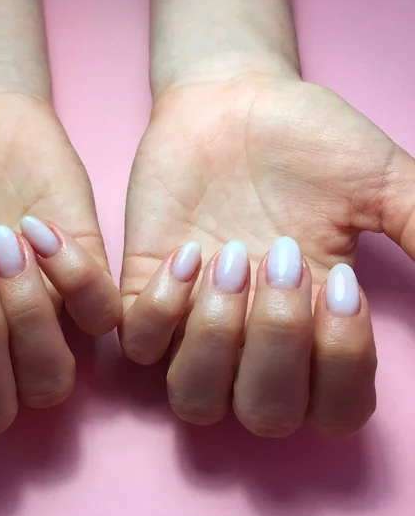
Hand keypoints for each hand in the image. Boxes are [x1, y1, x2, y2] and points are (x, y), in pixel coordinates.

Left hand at [121, 74, 414, 436]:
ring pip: (193, 398)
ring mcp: (193, 319)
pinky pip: (138, 344)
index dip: (341, 364)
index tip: (339, 279)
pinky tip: (187, 251)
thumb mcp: (377, 184)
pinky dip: (161, 308)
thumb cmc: (303, 140)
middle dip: (277, 343)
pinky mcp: (143, 289)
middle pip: (263, 414)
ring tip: (229, 258)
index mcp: (314, 324)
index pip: (333, 410)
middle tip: (281, 258)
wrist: (230, 101)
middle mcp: (252, 337)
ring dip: (215, 338)